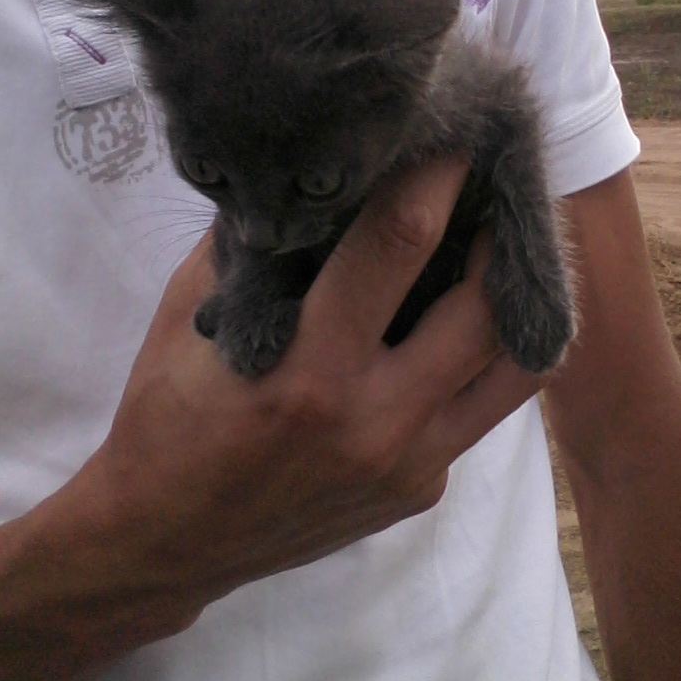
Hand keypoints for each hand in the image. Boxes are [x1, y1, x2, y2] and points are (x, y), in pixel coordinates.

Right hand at [83, 156, 542, 617]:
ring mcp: (408, 464)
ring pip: (514, 369)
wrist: (163, 542)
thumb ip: (257, 245)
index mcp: (308, 367)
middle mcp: (374, 420)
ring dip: (517, 301)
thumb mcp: (194, 315)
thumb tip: (315, 178)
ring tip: (509, 255)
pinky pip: (475, 412)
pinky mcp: (422, 490)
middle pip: (484, 306)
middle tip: (503, 191)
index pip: (398, 243)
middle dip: (502, 234)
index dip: (436, 177)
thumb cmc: (168, 416)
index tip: (457, 138)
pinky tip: (456, 329)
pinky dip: (475, 362)